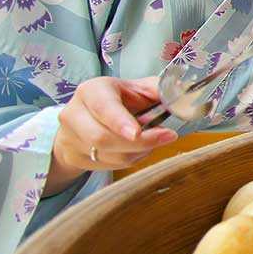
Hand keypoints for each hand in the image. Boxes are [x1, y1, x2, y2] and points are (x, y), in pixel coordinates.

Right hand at [48, 76, 177, 193]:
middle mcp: (75, 113)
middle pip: (103, 137)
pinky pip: (108, 166)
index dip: (119, 122)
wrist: (88, 118)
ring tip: (154, 140)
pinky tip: (138, 149)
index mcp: (92, 90)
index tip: (136, 133)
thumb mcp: (138, 88)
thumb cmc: (120, 100)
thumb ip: (159, 89)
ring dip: (138, 152)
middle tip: (166, 136)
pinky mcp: (75, 157)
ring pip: (108, 155)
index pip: (102, 107)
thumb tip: (181, 93)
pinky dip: (130, 159)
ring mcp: (72, 138)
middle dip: (139, 142)